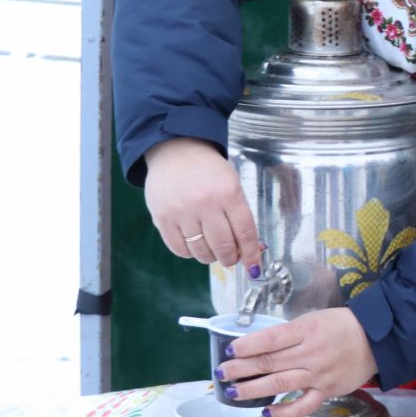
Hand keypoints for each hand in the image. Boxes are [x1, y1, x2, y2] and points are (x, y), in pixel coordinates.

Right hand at [142, 138, 261, 269]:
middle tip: (230, 257)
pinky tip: (194, 245)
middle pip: (223, 246)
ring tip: (212, 250)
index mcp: (229, 193)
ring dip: (210, 257)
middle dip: (230, 258)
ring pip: (201, 251)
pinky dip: (190, 253)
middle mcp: (205, 204)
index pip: (245, 233)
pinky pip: (179, 249)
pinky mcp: (162, 218)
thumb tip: (252, 249)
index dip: (251, 254)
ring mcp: (182, 212)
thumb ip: (240, 216)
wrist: (176, 150)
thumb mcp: (232, 185)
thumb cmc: (209, 170)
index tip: (253, 266)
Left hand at [218, 308, 377, 416]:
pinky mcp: (327, 391)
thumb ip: (289, 334)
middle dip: (241, 368)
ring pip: (280, 384)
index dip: (247, 346)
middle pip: (269, 362)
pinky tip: (267, 412)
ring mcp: (319, 375)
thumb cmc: (342, 326)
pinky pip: (303, 406)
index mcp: (306, 330)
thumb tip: (258, 346)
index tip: (230, 350)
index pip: (270, 339)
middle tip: (222, 373)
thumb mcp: (314, 320)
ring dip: (253, 389)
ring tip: (234, 392)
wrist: (377, 339)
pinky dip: (284, 412)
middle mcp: (311, 353)